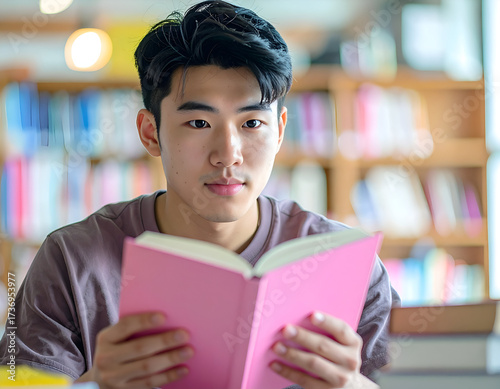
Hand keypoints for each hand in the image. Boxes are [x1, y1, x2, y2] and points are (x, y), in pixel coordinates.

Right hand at [76, 312, 192, 388]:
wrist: (100, 379)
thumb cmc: (118, 349)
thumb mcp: (117, 338)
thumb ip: (134, 330)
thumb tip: (169, 319)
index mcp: (106, 338)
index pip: (125, 326)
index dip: (144, 321)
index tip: (164, 316)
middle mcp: (106, 358)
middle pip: (139, 348)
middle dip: (164, 341)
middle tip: (185, 335)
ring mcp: (114, 378)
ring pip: (147, 367)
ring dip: (170, 359)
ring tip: (189, 351)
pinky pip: (150, 383)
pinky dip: (169, 376)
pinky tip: (184, 369)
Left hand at [270, 312, 369, 388]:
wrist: (350, 387)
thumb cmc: (338, 356)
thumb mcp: (341, 344)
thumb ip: (327, 333)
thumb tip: (297, 319)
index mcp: (353, 343)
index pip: (341, 329)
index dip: (327, 321)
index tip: (311, 314)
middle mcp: (350, 360)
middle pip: (323, 346)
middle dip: (302, 337)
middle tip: (285, 330)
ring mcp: (340, 378)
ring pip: (313, 363)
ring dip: (292, 354)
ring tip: (276, 347)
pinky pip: (305, 380)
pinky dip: (288, 371)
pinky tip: (275, 364)